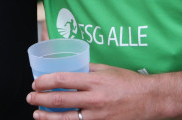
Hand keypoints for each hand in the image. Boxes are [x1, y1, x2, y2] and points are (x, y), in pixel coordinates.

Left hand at [26, 64, 159, 119]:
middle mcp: (95, 98)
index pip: (63, 79)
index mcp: (94, 80)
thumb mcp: (106, 69)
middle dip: (41, 99)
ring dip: (48, 117)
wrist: (150, 99)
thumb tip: (69, 67)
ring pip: (67, 118)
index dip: (45, 81)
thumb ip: (87, 69)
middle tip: (31, 97)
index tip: (36, 82)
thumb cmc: (129, 82)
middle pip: (61, 100)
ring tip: (37, 114)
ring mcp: (99, 115)